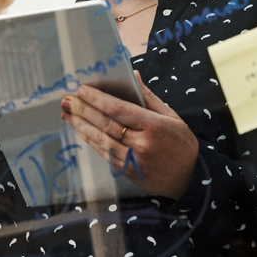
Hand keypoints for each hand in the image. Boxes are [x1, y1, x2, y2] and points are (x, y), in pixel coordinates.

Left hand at [60, 72, 198, 199]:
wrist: (189, 180)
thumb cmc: (181, 144)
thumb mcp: (172, 117)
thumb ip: (149, 97)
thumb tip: (133, 75)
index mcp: (154, 126)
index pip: (119, 109)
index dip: (98, 99)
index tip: (82, 89)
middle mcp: (142, 144)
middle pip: (106, 123)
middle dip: (83, 110)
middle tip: (67, 99)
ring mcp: (133, 160)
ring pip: (101, 139)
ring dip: (81, 125)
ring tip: (67, 114)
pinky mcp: (127, 172)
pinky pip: (104, 153)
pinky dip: (91, 141)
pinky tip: (81, 131)